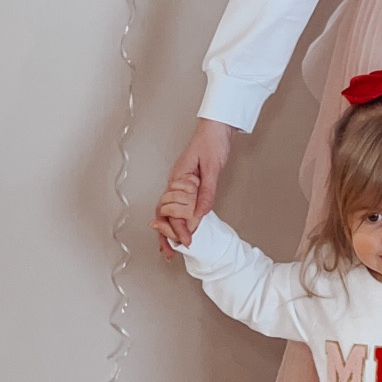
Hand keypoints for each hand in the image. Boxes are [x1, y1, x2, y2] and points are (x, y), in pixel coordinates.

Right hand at [156, 120, 233, 260]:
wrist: (216, 127)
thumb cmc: (212, 142)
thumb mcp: (212, 168)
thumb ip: (206, 191)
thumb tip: (201, 213)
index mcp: (178, 180)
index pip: (171, 210)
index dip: (177, 229)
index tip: (185, 242)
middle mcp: (176, 183)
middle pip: (165, 214)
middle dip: (166, 235)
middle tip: (170, 254)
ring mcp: (181, 184)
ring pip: (169, 211)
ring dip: (169, 229)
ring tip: (170, 247)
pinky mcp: (188, 183)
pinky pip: (178, 205)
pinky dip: (178, 218)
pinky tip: (182, 227)